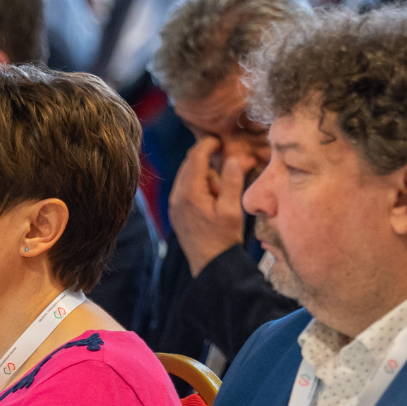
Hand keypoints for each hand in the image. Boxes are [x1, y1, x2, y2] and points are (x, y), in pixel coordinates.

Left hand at [170, 137, 247, 276]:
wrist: (211, 265)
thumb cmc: (223, 239)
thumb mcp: (232, 209)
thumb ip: (232, 180)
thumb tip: (232, 158)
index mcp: (189, 193)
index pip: (196, 157)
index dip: (209, 144)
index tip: (221, 140)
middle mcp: (177, 196)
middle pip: (191, 164)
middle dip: (211, 161)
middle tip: (232, 166)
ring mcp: (174, 205)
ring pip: (189, 176)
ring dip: (206, 176)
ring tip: (222, 194)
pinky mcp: (176, 212)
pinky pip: (186, 189)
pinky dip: (200, 186)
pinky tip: (214, 198)